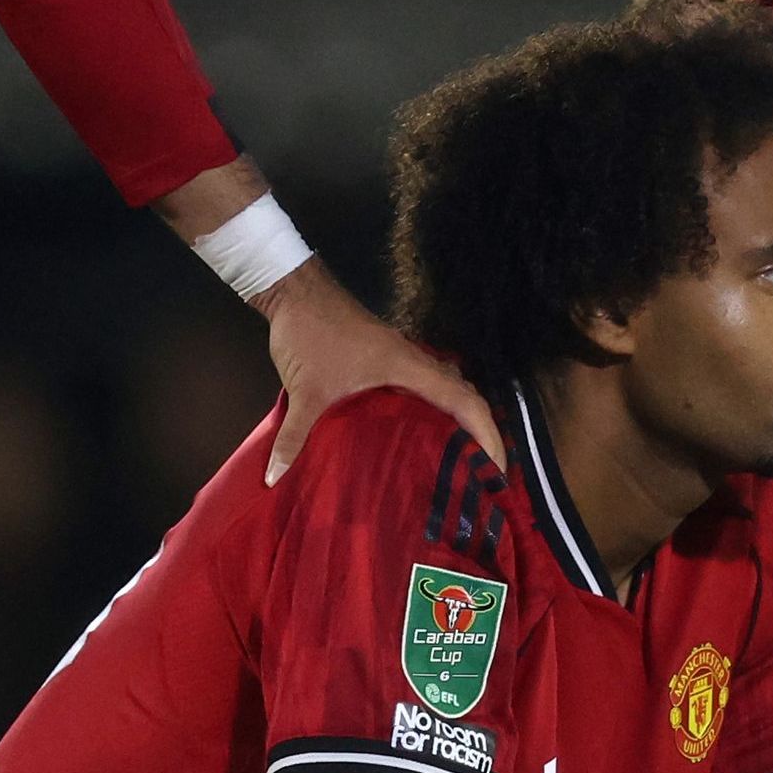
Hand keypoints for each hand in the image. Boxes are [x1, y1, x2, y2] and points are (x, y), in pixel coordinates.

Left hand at [258, 262, 503, 485]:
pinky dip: (437, 409)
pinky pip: (427, 387)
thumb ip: (294, 437)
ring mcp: (404, 358)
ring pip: (448, 389)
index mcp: (409, 368)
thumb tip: (275, 480)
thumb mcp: (304, 391)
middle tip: (485, 475)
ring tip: (462, 459)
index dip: (487, 435)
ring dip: (462, 419)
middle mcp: (416, 362)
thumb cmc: (310, 334)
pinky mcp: (389, 358)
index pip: (466, 402)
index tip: (497, 469)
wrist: (295, 291)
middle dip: (483, 434)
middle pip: (467, 397)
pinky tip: (421, 434)